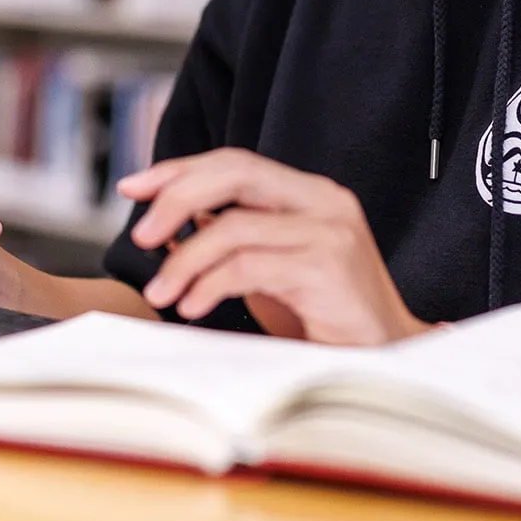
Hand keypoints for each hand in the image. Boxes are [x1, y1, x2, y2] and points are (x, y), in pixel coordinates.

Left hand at [118, 148, 426, 345]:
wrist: (387, 358)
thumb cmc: (326, 319)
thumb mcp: (270, 270)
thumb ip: (232, 241)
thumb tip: (171, 227)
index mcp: (309, 193)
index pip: (235, 162)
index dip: (180, 170)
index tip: (134, 188)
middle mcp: (324, 200)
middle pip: (235, 172)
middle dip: (175, 197)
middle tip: (141, 236)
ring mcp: (330, 230)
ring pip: (233, 226)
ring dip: (184, 261)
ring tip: (160, 294)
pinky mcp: (326, 267)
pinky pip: (248, 266)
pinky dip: (208, 284)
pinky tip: (193, 307)